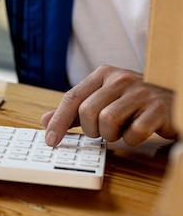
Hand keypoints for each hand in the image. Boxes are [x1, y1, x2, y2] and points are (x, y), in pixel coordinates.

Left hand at [41, 65, 177, 145]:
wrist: (176, 101)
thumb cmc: (135, 103)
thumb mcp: (103, 101)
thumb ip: (74, 112)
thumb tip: (44, 121)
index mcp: (104, 74)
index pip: (72, 98)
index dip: (58, 122)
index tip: (50, 141)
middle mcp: (121, 79)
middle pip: (88, 112)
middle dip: (92, 130)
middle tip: (103, 131)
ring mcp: (141, 92)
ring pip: (108, 122)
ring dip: (112, 134)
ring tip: (122, 129)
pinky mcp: (159, 109)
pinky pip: (133, 133)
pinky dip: (131, 139)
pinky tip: (138, 132)